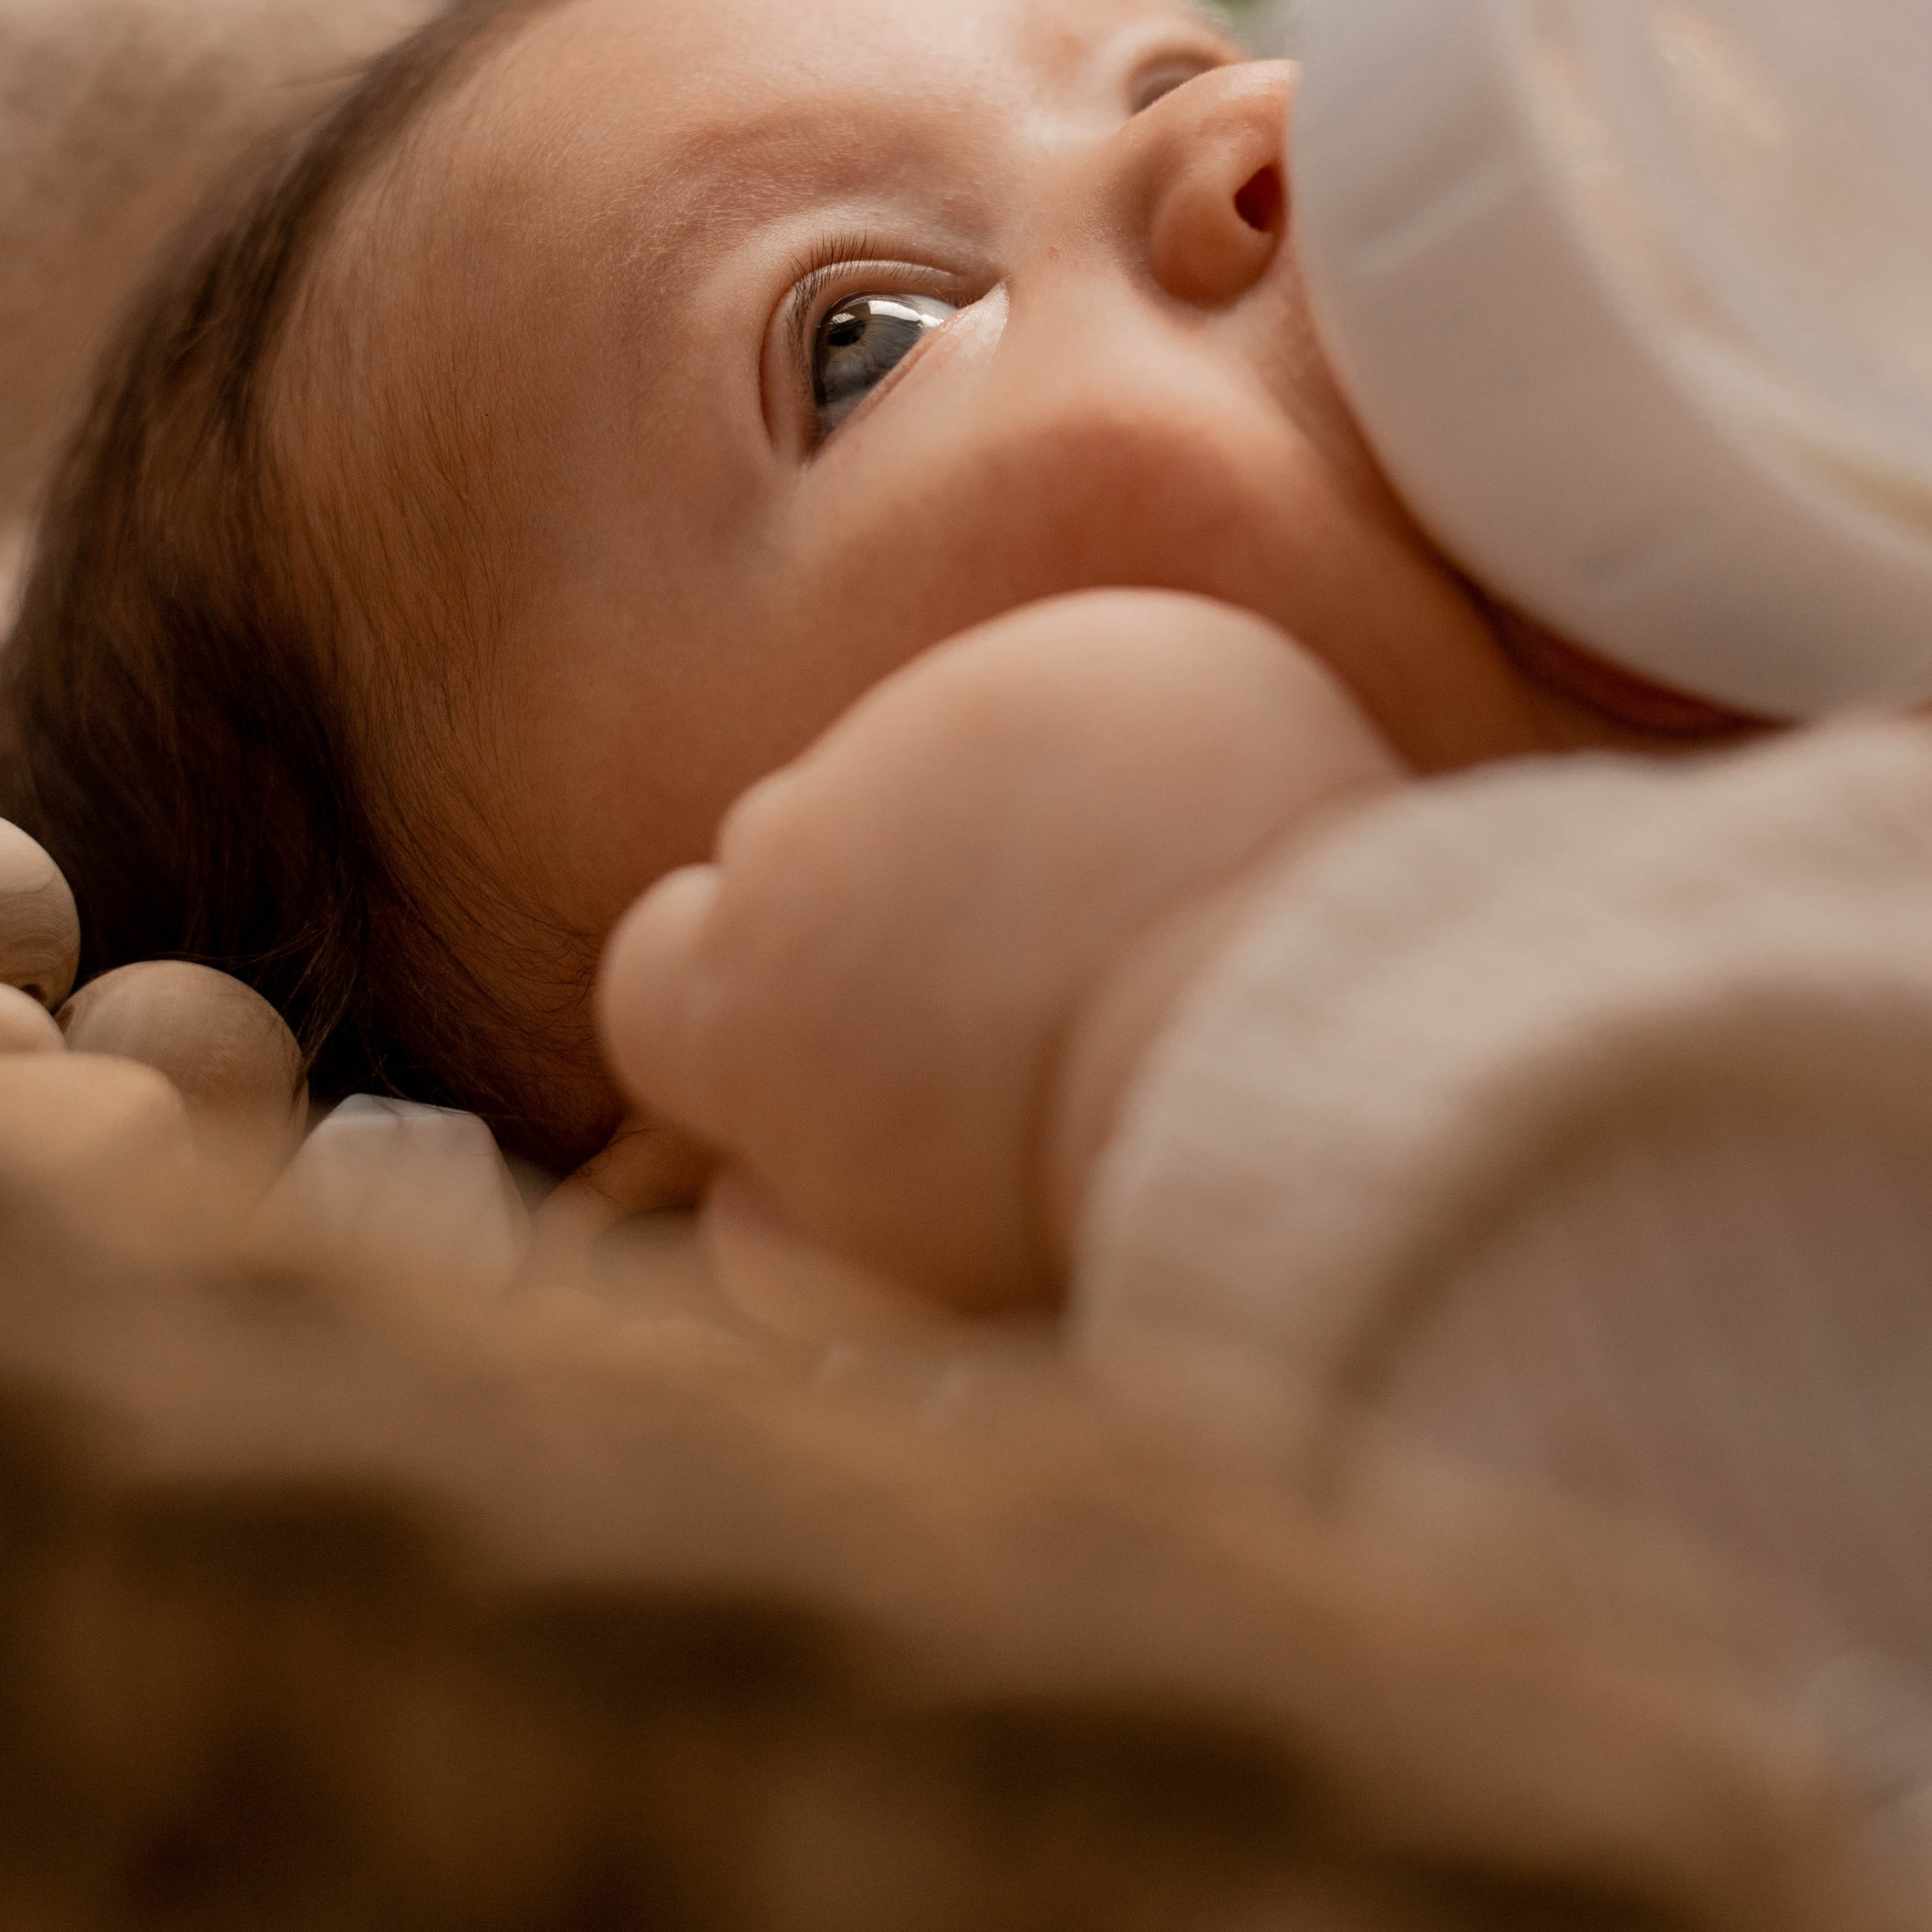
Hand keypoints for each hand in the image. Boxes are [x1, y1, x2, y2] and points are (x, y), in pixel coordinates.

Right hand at [595, 590, 1400, 1313]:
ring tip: (1130, 927)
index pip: (659, 963)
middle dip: (870, 901)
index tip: (833, 1042)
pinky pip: (1084, 696)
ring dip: (1005, 821)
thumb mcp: (885, 1280)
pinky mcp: (1088, 651)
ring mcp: (945, 715)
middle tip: (1002, 994)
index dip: (748, 1001)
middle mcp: (805, 826)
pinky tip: (1205, 847)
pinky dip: (1130, 757)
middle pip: (789, 842)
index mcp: (732, 986)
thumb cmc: (1078, 1200)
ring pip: (938, 753)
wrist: (1273, 1063)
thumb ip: (773, 1230)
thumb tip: (742, 1188)